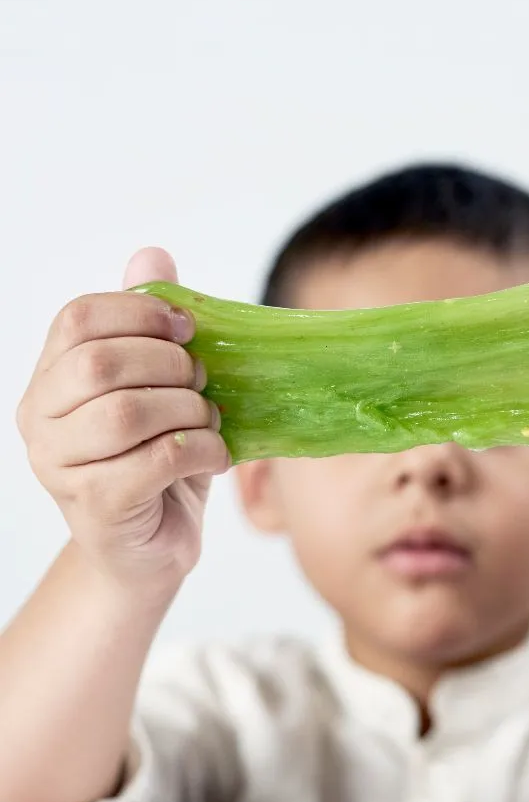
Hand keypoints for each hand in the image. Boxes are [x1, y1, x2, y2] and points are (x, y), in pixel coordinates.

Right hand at [16, 248, 229, 591]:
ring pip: (127, 413)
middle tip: (203, 381)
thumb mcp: (158, 384)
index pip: (78, 318)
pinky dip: (200, 450)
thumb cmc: (155, 457)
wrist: (149, 548)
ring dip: (188, 409)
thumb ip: (149, 323)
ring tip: (209, 420)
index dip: (141, 311)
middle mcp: (41, 421)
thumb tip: (151, 253)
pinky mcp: (96, 508)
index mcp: (50, 379)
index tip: (189, 329)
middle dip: (169, 363)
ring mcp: (60, 468)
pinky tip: (214, 455)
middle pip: (101, 362)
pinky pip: (154, 462)